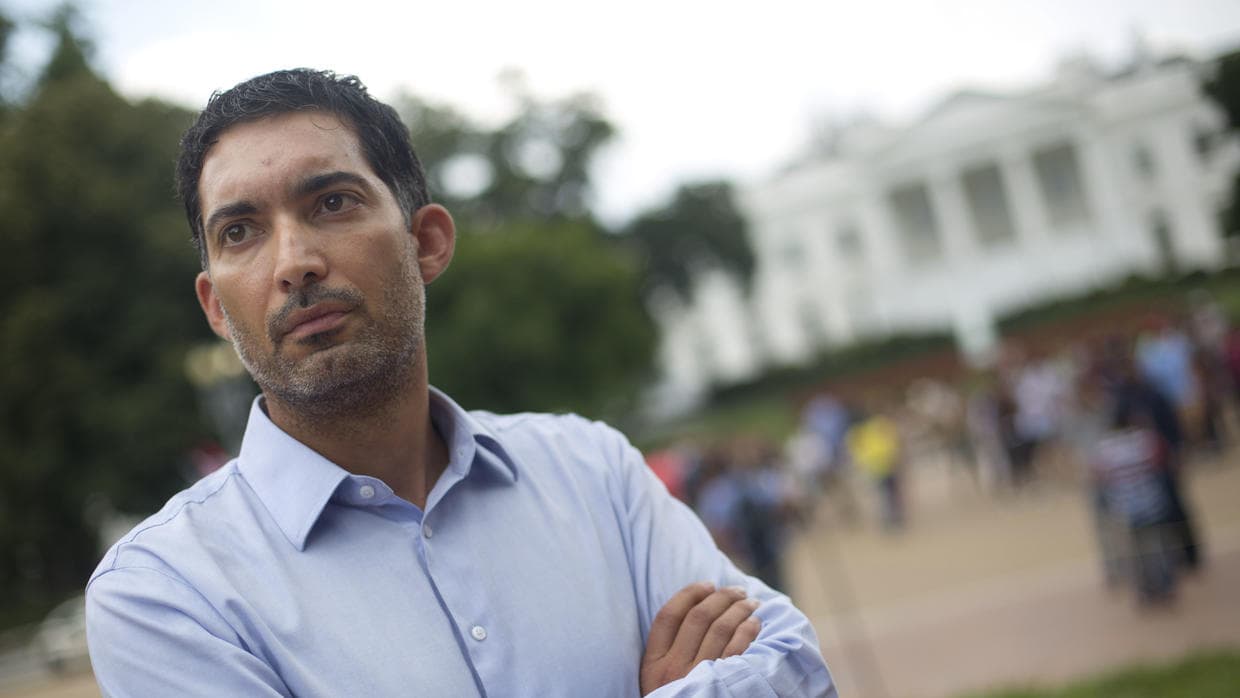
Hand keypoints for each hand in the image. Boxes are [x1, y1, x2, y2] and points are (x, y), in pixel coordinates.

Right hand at [639, 581, 761, 694]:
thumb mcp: (657, 682)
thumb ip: (667, 653)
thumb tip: (695, 614)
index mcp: (652, 664)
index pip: (668, 616)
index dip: (689, 594)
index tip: (707, 584)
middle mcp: (672, 669)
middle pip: (698, 618)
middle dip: (720, 597)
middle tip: (736, 590)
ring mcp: (697, 679)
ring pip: (720, 630)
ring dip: (738, 610)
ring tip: (750, 602)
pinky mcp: (721, 689)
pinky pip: (737, 651)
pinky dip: (747, 631)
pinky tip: (755, 623)